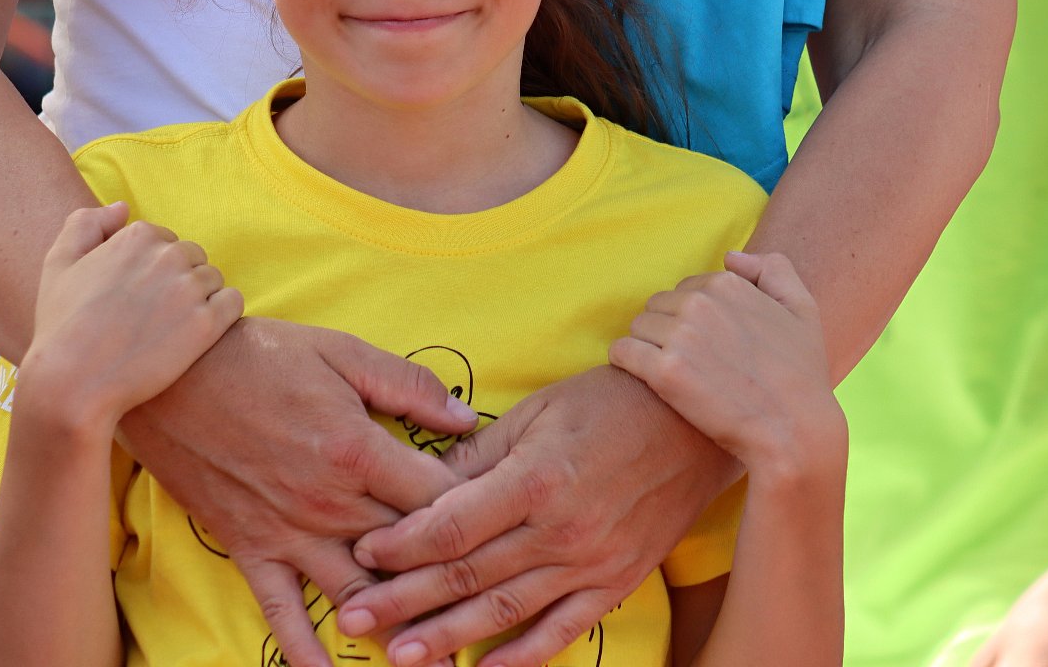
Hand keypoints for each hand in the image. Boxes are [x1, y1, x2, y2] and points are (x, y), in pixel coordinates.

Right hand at [20, 203, 242, 426]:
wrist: (72, 383)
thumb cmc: (61, 326)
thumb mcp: (58, 263)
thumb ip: (86, 224)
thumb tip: (122, 207)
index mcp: (137, 236)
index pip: (164, 241)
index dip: (150, 270)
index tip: (133, 297)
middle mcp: (167, 255)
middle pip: (192, 257)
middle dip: (177, 282)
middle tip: (151, 316)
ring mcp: (189, 289)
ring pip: (213, 280)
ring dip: (199, 300)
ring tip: (169, 329)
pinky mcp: (207, 324)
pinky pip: (232, 303)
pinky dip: (221, 316)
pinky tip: (197, 335)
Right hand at [117, 317, 480, 666]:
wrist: (171, 374)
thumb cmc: (260, 356)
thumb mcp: (343, 353)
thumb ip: (409, 386)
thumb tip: (469, 420)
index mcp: (359, 451)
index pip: (437, 499)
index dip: (475, 515)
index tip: (502, 528)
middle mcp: (330, 503)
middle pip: (407, 556)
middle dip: (450, 582)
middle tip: (492, 607)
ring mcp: (289, 533)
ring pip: (358, 595)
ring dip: (399, 630)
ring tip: (436, 665)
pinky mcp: (251, 549)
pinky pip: (283, 612)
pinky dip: (307, 652)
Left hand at [337, 366, 738, 666]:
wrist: (694, 424)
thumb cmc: (608, 405)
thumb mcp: (535, 413)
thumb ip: (477, 455)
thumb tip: (420, 483)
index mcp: (536, 479)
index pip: (452, 525)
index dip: (401, 545)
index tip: (362, 552)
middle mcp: (561, 530)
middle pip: (467, 575)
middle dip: (403, 600)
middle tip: (353, 618)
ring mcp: (591, 563)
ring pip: (505, 611)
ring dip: (447, 637)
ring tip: (399, 656)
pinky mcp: (616, 583)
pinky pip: (562, 630)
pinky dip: (522, 656)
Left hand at [609, 251, 844, 478]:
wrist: (795, 433)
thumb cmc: (802, 377)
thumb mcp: (804, 311)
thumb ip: (773, 270)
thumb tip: (730, 256)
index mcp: (727, 285)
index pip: (684, 289)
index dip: (693, 319)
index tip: (710, 345)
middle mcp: (700, 304)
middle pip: (656, 306)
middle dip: (667, 330)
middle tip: (692, 363)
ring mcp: (680, 337)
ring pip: (637, 328)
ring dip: (648, 348)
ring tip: (675, 375)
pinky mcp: (665, 372)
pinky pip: (622, 352)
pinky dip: (627, 363)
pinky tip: (647, 380)